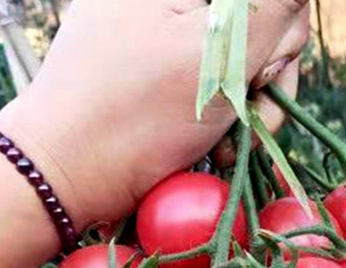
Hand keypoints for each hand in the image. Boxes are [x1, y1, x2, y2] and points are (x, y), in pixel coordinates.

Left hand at [0, 0, 309, 229]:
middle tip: (245, 115)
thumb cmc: (139, 116)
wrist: (65, 173)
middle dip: (263, 76)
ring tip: (224, 141)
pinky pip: (213, 80)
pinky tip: (212, 142)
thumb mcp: (218, 58)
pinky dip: (223, 115)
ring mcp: (160, 30)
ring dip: (247, 106)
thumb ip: (273, 10)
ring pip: (241, 58)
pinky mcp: (157, 67)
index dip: (280, 35)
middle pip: (259, 23)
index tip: (259, 77)